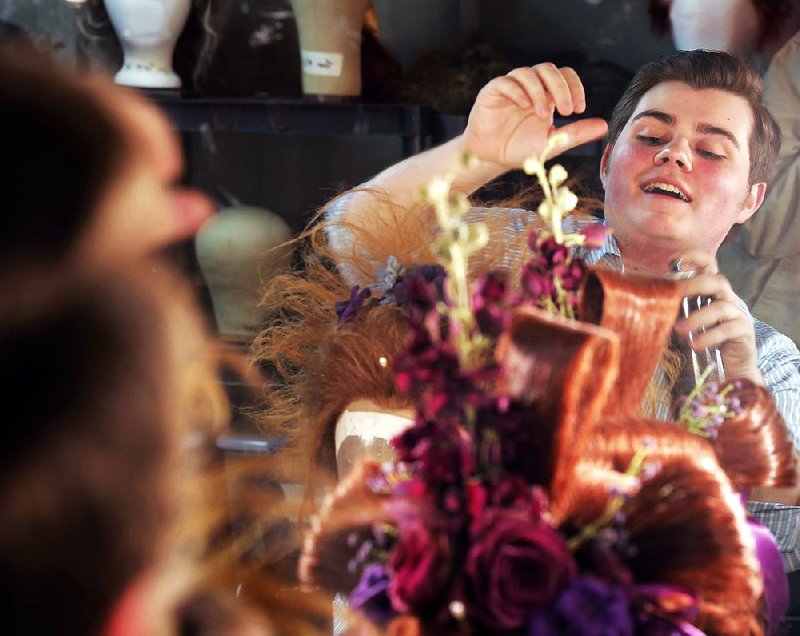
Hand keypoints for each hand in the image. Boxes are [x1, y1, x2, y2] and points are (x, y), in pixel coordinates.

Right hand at [461, 63, 607, 168]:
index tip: (579, 110)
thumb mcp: (553, 143)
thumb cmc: (520, 150)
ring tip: (544, 114)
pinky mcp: (492, 91)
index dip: (574, 87)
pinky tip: (525, 106)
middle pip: (549, 70)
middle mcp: (530, 86)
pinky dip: (518, 91)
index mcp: (546, 94)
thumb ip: (576, 133)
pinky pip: (506, 82)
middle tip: (568, 110)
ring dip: (540, 92)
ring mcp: (511, 87)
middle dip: (562, 88)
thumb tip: (604, 126)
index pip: (564, 76)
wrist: (491, 158)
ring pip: (528, 73)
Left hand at [672, 251, 763, 383]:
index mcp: (710, 292)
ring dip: (697, 317)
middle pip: (717, 281)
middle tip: (675, 293)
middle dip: (695, 284)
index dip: (694, 258)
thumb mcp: (682, 322)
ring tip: (679, 329)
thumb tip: (644, 303)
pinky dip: (709, 336)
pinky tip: (694, 344)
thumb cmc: (700, 341)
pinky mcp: (744, 332)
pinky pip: (728, 329)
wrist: (729, 367)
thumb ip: (670, 311)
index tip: (673, 260)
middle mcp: (726, 299)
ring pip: (721, 307)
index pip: (708, 266)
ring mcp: (737, 314)